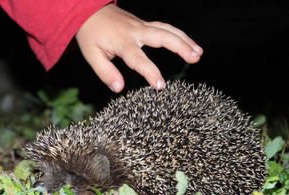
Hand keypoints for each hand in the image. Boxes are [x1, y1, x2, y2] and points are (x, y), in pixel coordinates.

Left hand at [75, 4, 202, 92]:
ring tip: (198, 53)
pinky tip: (189, 43)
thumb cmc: (91, 35)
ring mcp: (141, 25)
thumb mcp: (92, 55)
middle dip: (180, 47)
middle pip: (162, 36)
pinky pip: (165, 28)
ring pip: (167, 29)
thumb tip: (119, 88)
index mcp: (122, 41)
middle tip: (195, 58)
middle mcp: (135, 31)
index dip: (150, 72)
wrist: (89, 11)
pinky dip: (179, 34)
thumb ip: (106, 73)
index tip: (160, 85)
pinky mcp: (144, 24)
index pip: (138, 59)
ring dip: (185, 40)